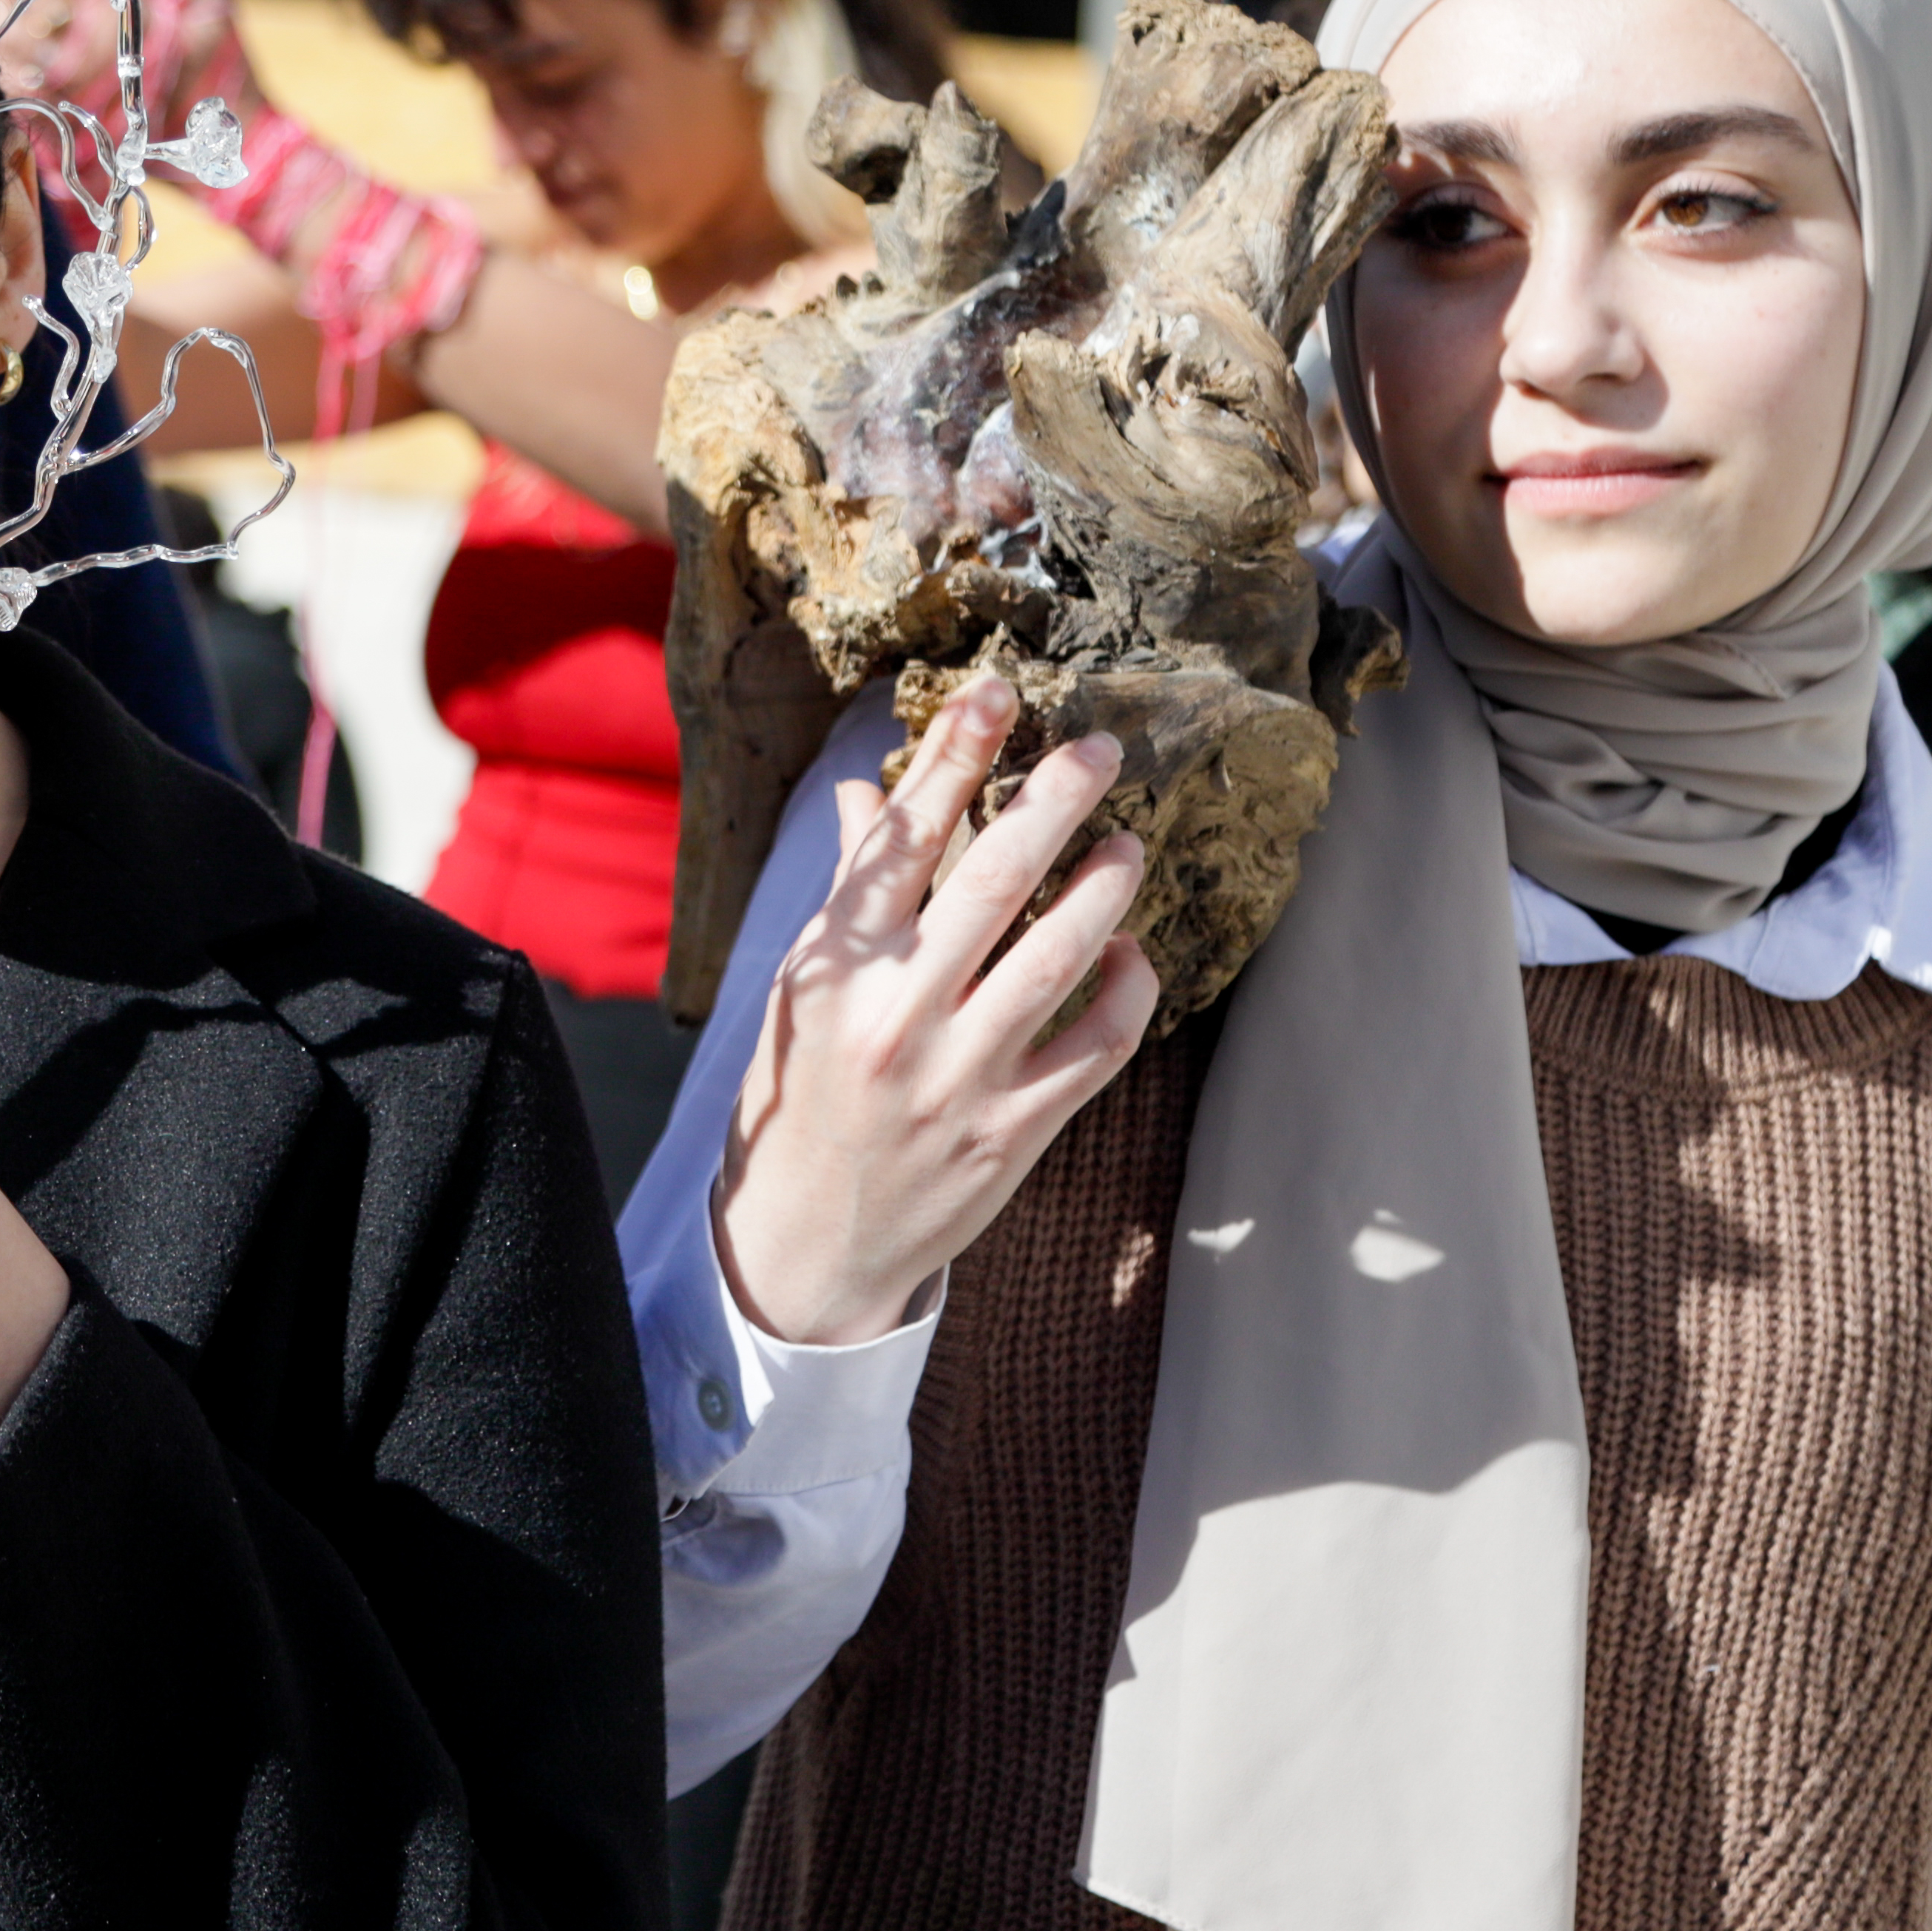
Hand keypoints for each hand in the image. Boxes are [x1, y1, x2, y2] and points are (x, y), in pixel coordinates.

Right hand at [714, 676, 1161, 1347]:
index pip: (903, 837)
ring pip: (1062, 956)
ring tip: (1127, 845)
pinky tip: (1129, 956)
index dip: (952, 755)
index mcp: (837, 966)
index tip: (994, 691)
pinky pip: (1100, 1043)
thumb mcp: (805, 989)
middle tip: (1099, 748)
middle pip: (994, 881)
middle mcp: (899, 1013)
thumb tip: (866, 796)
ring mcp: (962, 1075)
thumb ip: (850, 893)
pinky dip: (1127, 990)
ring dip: (1106, 887)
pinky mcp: (1016, 1130)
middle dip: (1054, 800)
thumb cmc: (802, 1094)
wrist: (811, 1239)